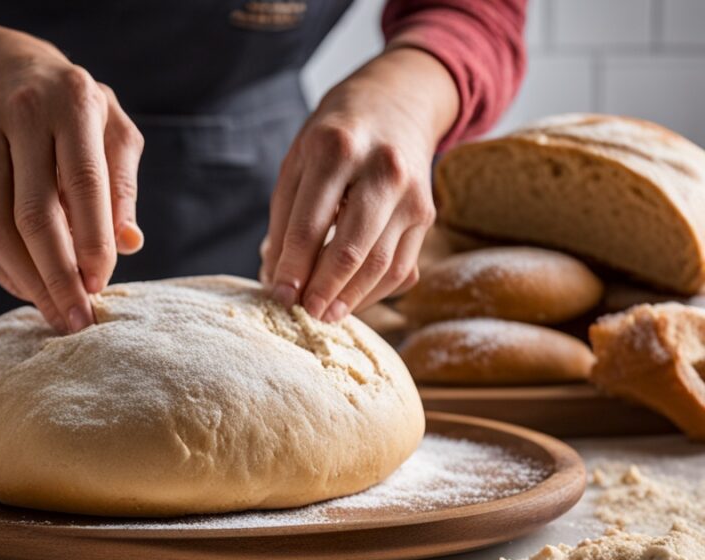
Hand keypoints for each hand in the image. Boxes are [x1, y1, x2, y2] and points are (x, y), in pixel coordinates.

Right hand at [0, 22, 144, 332]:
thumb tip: (129, 243)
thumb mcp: (114, 133)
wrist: (6, 71)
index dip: (92, 240)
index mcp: (71, 102)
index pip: (82, 181)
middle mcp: (19, 114)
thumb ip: (122, 187)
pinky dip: (3, 271)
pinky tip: (30, 289)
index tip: (101, 284)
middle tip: (78, 317)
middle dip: (58, 276)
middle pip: (33, 213)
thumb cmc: (75, 113)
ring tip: (57, 313)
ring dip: (28, 282)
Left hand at [260, 47, 458, 320]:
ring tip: (324, 314)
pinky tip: (349, 300)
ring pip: (382, 265)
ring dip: (350, 299)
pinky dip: (374, 292)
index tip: (278, 295)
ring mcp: (412, 194)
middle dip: (324, 290)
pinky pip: (402, 268)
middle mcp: (381, 169)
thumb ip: (285, 220)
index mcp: (336, 149)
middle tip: (304, 313)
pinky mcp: (427, 214)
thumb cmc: (335, 137)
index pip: (310, 223)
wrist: (397, 101)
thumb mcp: (298, 161)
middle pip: (351, 249)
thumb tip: (277, 279)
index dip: (292, 267)